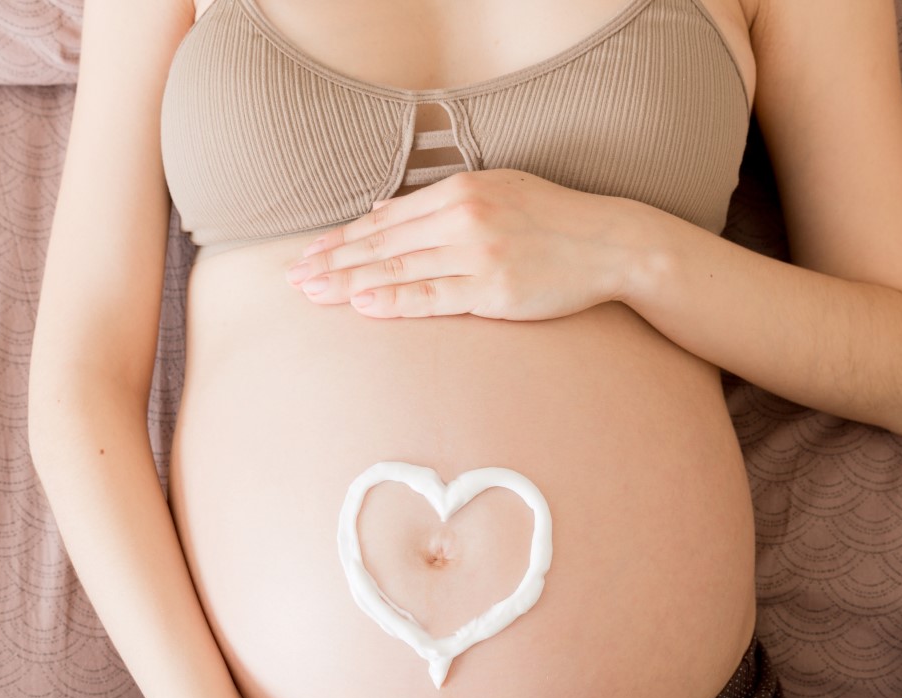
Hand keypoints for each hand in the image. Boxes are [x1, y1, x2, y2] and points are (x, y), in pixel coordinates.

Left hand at [284, 168, 635, 320]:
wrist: (608, 243)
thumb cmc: (549, 220)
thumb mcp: (493, 191)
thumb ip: (436, 202)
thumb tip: (380, 212)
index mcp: (459, 190)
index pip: (385, 220)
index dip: (342, 239)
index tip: (308, 256)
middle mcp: (463, 217)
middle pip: (383, 244)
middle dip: (333, 263)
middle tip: (293, 280)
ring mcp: (478, 253)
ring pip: (400, 270)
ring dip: (350, 283)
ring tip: (313, 293)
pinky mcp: (493, 289)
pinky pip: (433, 296)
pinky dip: (394, 300)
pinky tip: (362, 304)